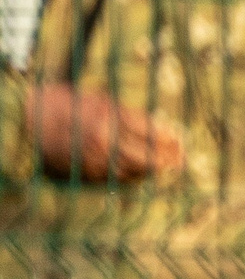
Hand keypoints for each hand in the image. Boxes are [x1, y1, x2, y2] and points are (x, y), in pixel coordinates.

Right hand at [29, 83, 183, 181]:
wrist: (27, 121)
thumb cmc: (65, 105)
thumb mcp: (97, 100)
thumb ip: (125, 114)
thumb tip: (159, 127)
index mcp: (108, 116)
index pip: (151, 132)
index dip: (170, 138)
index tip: (181, 140)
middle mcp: (105, 139)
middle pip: (149, 156)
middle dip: (168, 159)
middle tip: (182, 160)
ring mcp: (97, 159)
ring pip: (137, 171)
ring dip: (154, 171)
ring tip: (168, 168)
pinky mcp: (89, 173)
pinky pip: (119, 178)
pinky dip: (135, 176)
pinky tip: (144, 174)